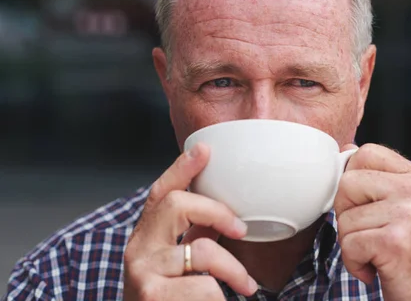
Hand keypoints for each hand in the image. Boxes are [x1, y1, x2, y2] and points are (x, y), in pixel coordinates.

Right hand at [123, 143, 257, 299]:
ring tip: (247, 287)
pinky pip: (205, 288)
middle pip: (175, 203)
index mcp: (146, 235)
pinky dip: (222, 298)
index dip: (181, 168)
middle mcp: (138, 249)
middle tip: (241, 229)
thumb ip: (191, 238)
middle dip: (216, 210)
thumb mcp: (175, 264)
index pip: (159, 192)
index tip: (204, 149)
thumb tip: (226, 217)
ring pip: (201, 251)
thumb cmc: (170, 297)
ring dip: (234, 270)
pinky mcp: (152, 296)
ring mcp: (143, 273)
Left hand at [335, 144, 410, 300]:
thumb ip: (376, 177)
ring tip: (376, 252)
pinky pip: (349, 244)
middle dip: (347, 214)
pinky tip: (374, 268)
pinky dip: (354, 263)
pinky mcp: (395, 242)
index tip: (365, 206)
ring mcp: (408, 214)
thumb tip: (346, 149)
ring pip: (344, 218)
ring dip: (351, 243)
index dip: (353, 179)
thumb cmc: (410, 251)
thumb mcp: (400, 206)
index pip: (365, 152)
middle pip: (347, 183)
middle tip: (369, 233)